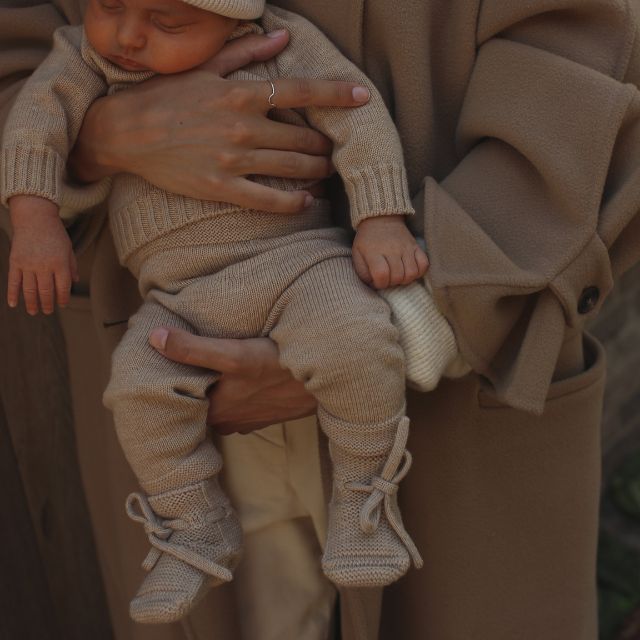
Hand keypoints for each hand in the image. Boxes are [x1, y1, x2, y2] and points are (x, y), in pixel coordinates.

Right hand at [7, 195, 78, 314]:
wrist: (35, 218)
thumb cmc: (55, 233)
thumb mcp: (68, 248)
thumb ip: (72, 266)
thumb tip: (74, 282)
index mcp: (60, 263)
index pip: (63, 287)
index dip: (63, 299)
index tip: (63, 305)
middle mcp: (44, 265)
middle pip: (46, 291)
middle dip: (48, 304)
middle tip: (48, 311)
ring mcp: (28, 264)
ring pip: (30, 290)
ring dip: (32, 303)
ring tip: (34, 312)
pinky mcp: (15, 262)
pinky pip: (14, 282)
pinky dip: (12, 294)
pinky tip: (13, 304)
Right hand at [70, 30, 369, 213]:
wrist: (124, 133)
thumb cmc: (163, 96)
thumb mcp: (203, 68)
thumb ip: (247, 54)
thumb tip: (283, 36)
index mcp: (241, 93)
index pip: (301, 91)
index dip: (337, 94)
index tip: (363, 97)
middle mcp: (243, 127)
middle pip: (303, 136)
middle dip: (326, 143)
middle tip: (335, 147)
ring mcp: (234, 160)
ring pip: (292, 167)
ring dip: (317, 170)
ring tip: (327, 170)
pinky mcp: (222, 187)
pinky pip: (268, 200)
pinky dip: (292, 202)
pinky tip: (306, 201)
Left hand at [149, 327, 316, 434]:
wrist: (327, 379)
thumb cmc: (279, 366)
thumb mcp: (235, 355)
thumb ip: (193, 349)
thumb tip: (154, 338)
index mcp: (215, 409)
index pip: (180, 400)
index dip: (168, 383)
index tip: (158, 365)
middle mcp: (229, 420)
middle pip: (199, 404)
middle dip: (190, 386)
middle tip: (178, 363)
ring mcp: (249, 420)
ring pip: (220, 407)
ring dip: (213, 393)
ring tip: (205, 369)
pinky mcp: (266, 415)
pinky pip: (241, 408)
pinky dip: (234, 396)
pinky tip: (237, 380)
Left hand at [352, 215, 428, 288]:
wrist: (380, 219)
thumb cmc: (367, 241)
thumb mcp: (357, 255)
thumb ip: (362, 272)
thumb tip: (374, 284)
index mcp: (374, 252)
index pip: (381, 275)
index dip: (380, 284)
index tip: (378, 281)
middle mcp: (391, 250)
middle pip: (397, 276)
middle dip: (392, 283)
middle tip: (388, 278)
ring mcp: (406, 247)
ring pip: (411, 273)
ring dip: (405, 280)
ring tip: (398, 276)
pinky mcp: (416, 246)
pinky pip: (424, 264)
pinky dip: (419, 272)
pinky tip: (409, 271)